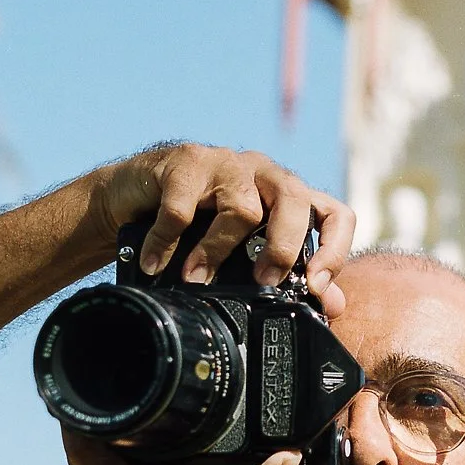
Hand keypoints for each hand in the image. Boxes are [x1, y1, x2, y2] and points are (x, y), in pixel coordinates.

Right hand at [89, 145, 353, 313]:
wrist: (130, 195)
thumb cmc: (194, 224)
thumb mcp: (242, 251)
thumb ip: (288, 271)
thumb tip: (331, 303)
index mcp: (286, 195)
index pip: (333, 213)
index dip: (334, 249)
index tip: (315, 286)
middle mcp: (263, 173)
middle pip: (295, 200)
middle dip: (284, 248)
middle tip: (264, 282)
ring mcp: (225, 163)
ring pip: (242, 206)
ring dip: (217, 251)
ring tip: (196, 278)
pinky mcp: (184, 162)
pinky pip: (181, 208)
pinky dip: (166, 241)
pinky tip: (156, 261)